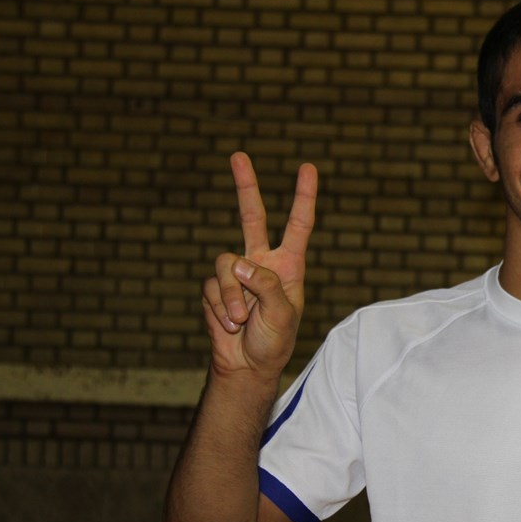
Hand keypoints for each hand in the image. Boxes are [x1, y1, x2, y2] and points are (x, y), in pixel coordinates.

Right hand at [201, 152, 317, 379]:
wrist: (247, 365)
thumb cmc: (275, 342)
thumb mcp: (282, 315)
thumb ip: (266, 286)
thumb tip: (240, 263)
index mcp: (288, 266)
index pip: (298, 225)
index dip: (303, 197)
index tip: (308, 168)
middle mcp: (262, 263)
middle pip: (252, 216)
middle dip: (245, 186)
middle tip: (238, 155)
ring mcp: (237, 274)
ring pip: (224, 264)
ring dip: (231, 294)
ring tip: (240, 319)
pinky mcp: (216, 288)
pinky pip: (212, 286)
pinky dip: (220, 306)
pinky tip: (229, 323)